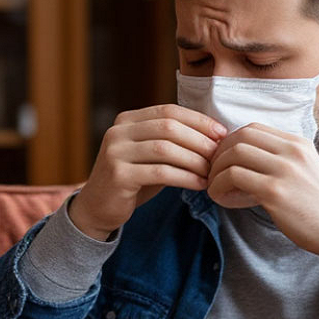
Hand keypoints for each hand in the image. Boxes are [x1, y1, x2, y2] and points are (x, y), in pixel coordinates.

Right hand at [69, 105, 227, 240]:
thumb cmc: (132, 180)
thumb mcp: (150, 155)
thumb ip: (171, 141)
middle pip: (168, 127)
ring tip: (212, 171)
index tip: (222, 133)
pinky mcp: (118, 175)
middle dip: (199, 139)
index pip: (169, 111)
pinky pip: (160, 172)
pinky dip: (185, 177)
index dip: (198, 120)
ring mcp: (116, 152)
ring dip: (195, 160)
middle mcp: (118, 131)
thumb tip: (214, 134)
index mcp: (127, 120)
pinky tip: (200, 184)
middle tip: (219, 153)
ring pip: (165, 149)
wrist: (97, 208)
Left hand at [207, 123, 318, 266]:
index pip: (253, 128)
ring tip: (215, 187)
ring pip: (234, 155)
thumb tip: (244, 161)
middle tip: (213, 173)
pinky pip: (235, 177)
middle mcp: (292, 151)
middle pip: (240, 136)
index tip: (223, 160)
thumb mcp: (305, 171)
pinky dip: (220, 187)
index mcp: (298, 143)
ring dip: (216, 171)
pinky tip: (222, 199)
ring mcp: (284, 170)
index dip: (230, 141)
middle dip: (219, 154)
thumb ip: (280, 161)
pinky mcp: (275, 192)